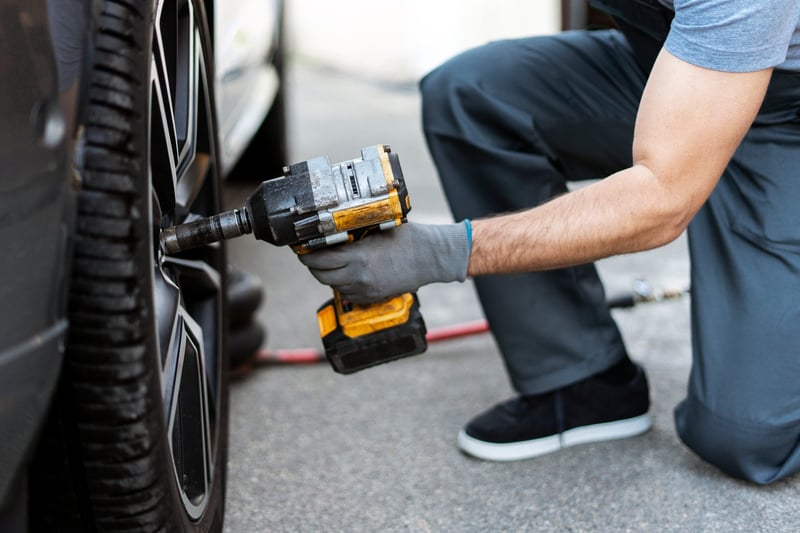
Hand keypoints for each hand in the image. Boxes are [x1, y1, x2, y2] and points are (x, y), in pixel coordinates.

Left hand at [298, 221, 470, 303]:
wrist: (430, 258)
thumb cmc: (407, 238)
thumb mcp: (376, 229)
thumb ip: (352, 234)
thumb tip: (328, 232)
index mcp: (358, 257)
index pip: (319, 260)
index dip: (306, 255)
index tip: (301, 249)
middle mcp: (359, 277)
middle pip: (321, 276)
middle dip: (313, 266)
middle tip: (310, 255)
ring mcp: (366, 290)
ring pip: (334, 285)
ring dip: (328, 275)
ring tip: (330, 263)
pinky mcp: (372, 297)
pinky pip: (348, 293)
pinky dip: (343, 284)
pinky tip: (348, 273)